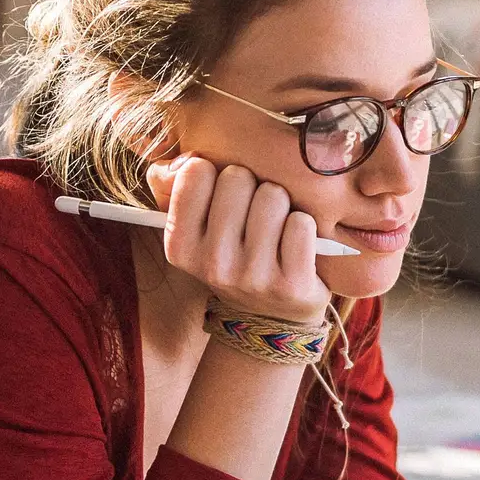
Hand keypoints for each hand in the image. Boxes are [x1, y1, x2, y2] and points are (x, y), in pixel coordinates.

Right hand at [147, 155, 329, 325]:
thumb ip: (175, 186)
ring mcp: (252, 276)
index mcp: (180, 246)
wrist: (271, 318)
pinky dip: (304, 226)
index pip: (197, 172)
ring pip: (272, 196)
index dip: (215, 175)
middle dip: (251, 187)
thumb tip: (184, 161)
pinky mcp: (291, 284)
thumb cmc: (234, 256)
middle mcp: (212, 264)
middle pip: (238, 178)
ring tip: (275, 230)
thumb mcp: (195, 229)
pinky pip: (301, 223)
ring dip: (280, 205)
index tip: (223, 198)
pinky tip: (296, 246)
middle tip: (253, 216)